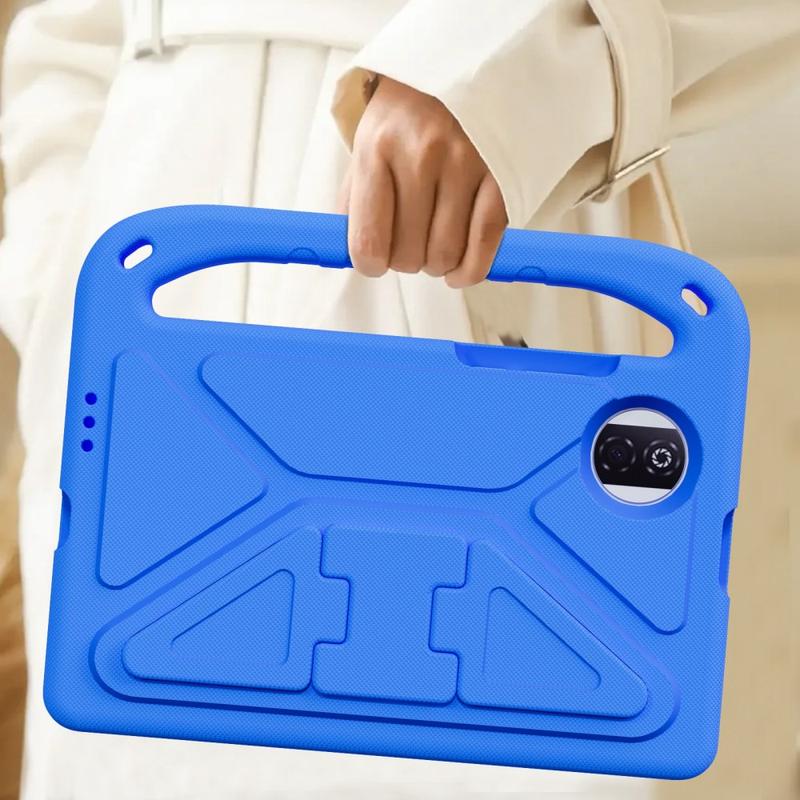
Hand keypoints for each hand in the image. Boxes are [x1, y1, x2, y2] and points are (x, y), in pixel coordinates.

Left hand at [339, 76, 507, 287]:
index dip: (370, 263)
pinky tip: (458, 271)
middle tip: (408, 246)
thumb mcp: (366, 147)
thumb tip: (352, 256)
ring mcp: (464, 165)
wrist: (456, 69)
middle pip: (408, 254)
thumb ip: (353, 202)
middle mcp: (420, 155)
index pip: (368, 239)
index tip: (374, 262)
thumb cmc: (405, 119)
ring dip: (436, 265)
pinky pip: (484, 244)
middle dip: (405, 261)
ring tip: (432, 248)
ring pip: (445, 255)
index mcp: (377, 149)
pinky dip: (469, 270)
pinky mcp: (499, 175)